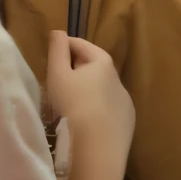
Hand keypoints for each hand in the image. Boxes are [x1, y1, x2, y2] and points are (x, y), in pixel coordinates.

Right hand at [46, 33, 134, 169]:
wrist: (98, 147)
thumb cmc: (73, 105)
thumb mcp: (57, 74)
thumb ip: (57, 50)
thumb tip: (58, 32)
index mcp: (103, 63)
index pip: (82, 46)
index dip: (65, 45)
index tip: (53, 51)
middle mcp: (118, 79)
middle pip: (94, 67)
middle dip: (77, 68)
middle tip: (58, 76)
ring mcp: (125, 102)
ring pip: (103, 90)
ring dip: (88, 90)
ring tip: (70, 101)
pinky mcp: (127, 122)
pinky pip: (109, 109)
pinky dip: (97, 109)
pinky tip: (86, 120)